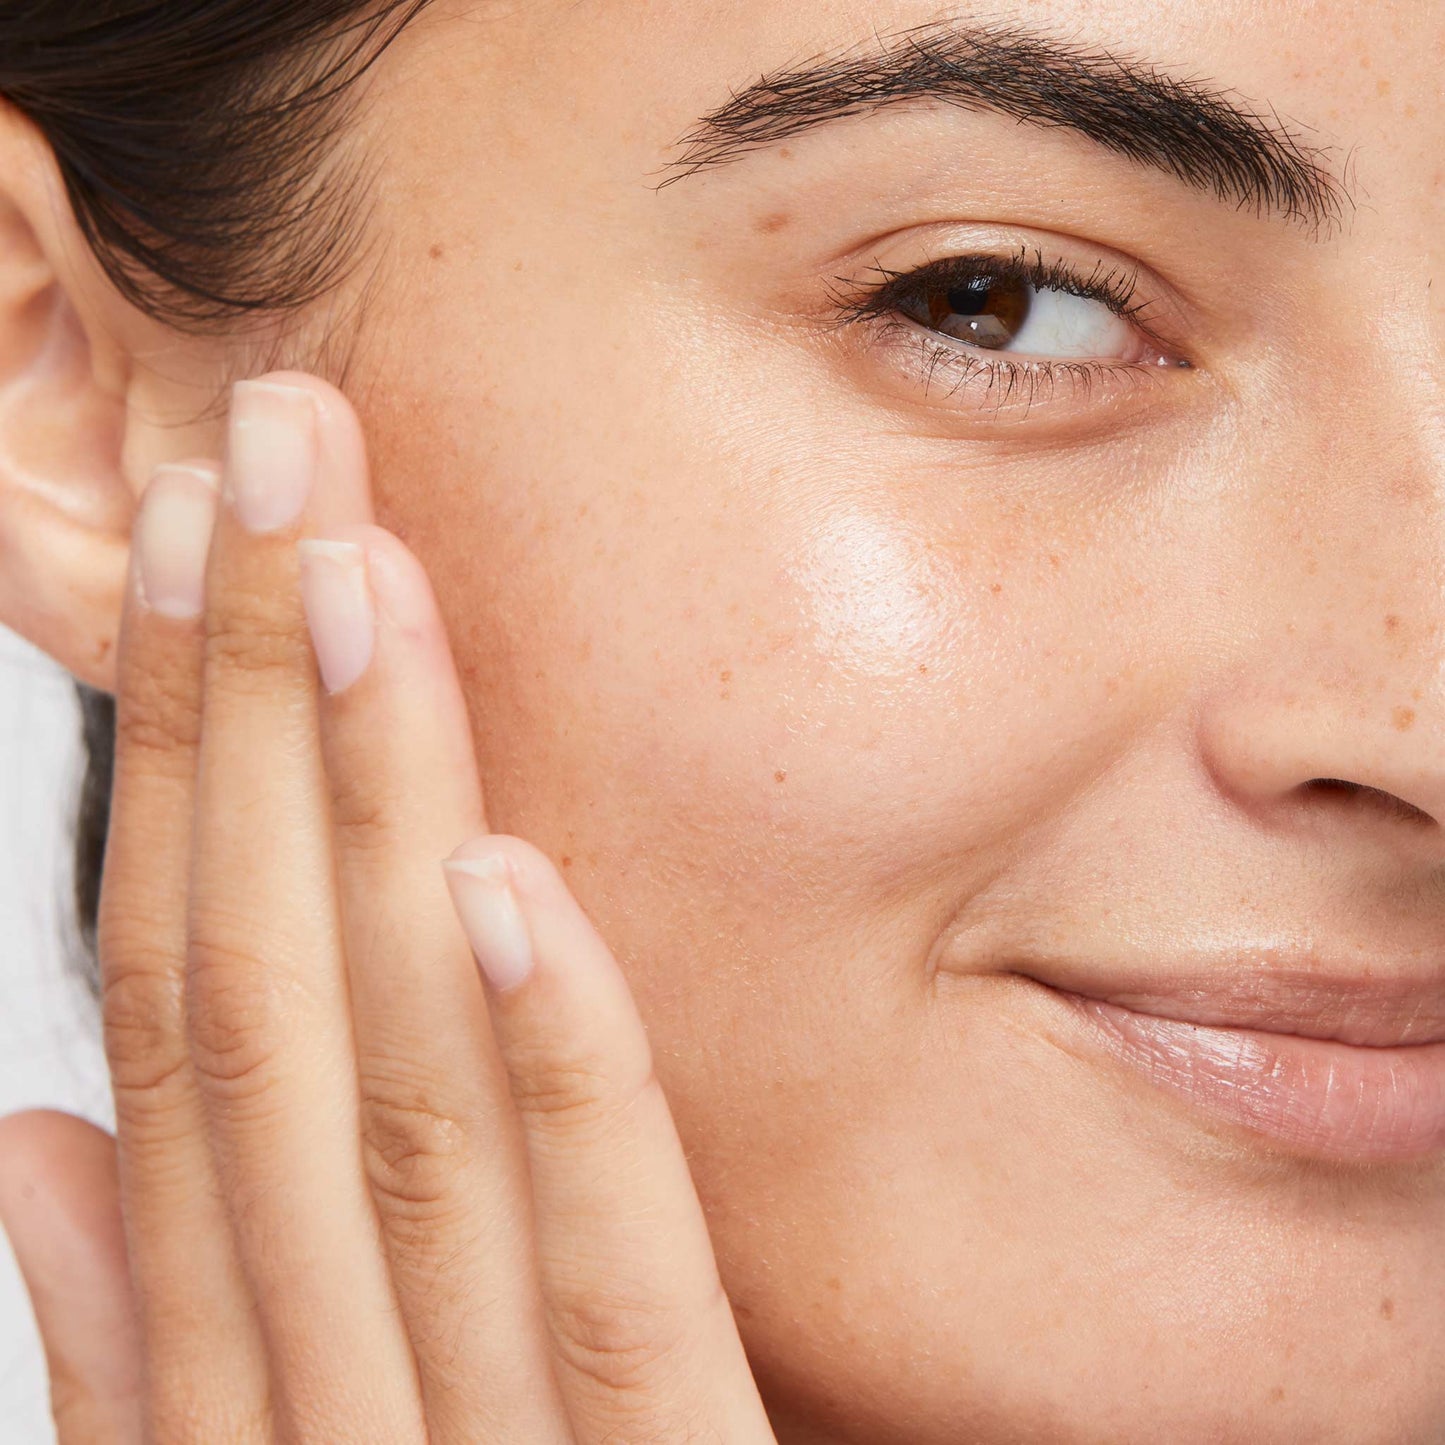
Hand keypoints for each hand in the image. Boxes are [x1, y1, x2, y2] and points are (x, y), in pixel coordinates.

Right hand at [0, 373, 776, 1443]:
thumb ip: (157, 1335)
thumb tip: (36, 1118)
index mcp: (236, 1383)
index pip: (178, 1022)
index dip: (165, 773)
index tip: (192, 558)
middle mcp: (321, 1415)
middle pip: (266, 1012)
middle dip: (250, 715)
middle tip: (269, 452)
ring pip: (399, 1106)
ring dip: (369, 820)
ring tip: (352, 573)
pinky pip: (600, 1288)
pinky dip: (545, 1081)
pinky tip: (504, 878)